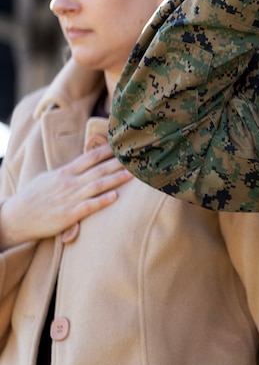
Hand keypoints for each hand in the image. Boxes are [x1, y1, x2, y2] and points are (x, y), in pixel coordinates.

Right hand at [0, 145, 132, 249]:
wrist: (16, 218)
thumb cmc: (34, 197)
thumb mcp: (49, 178)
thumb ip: (68, 171)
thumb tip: (83, 163)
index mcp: (64, 172)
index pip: (90, 157)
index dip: (108, 151)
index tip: (123, 146)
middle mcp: (69, 183)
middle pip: (98, 169)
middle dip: (118, 163)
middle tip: (136, 157)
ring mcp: (69, 198)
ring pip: (97, 186)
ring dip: (116, 179)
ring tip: (133, 174)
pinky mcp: (68, 215)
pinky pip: (88, 206)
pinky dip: (102, 201)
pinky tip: (115, 196)